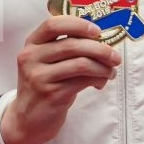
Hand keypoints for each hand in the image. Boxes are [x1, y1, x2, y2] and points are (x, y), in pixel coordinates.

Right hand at [0, 15, 119, 143]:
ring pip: (81, 64)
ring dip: (102, 67)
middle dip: (100, 49)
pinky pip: (83, 81)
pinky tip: (101, 82)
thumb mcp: (46, 62)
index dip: (78, 25)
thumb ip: (65, 47)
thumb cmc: (45, 85)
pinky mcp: (51, 94)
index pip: (53, 24)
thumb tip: (101, 40)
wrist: (28, 118)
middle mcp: (32, 58)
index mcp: (32, 44)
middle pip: (72, 45)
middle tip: (115, 57)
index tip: (97, 31)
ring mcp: (40, 76)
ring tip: (111, 71)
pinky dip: (98, 79)